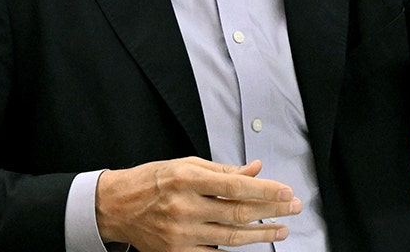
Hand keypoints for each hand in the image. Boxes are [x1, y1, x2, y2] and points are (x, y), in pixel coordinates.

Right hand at [96, 157, 301, 250]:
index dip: (265, 190)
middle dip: (271, 211)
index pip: (235, 186)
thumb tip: (256, 170)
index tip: (286, 192)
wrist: (116, 207)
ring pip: (230, 238)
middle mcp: (183, 207)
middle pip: (238, 213)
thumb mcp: (186, 165)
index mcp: (186, 179)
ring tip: (281, 230)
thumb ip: (223, 171)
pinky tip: (253, 246)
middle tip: (293, 208)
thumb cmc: (152, 181)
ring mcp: (180, 234)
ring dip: (261, 234)